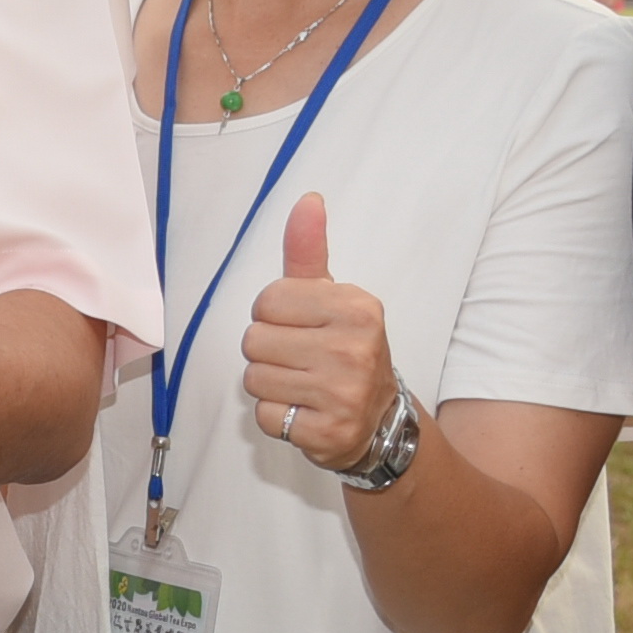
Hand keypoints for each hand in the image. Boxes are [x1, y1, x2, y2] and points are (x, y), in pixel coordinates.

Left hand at [240, 192, 402, 473]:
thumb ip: (309, 252)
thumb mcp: (330, 297)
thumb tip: (308, 200)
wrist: (377, 420)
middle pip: (254, 340)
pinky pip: (266, 416)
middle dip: (268, 351)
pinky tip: (303, 410)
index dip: (273, 315)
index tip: (301, 327)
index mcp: (356, 307)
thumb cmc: (344, 349)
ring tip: (301, 384)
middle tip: (301, 360)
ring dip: (269, 385)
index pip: (266, 301)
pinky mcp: (328, 432)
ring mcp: (343, 394)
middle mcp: (354, 349)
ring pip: (254, 379)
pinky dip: (277, 416)